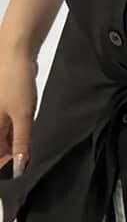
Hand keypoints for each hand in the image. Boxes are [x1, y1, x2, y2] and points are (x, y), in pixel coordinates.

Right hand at [0, 46, 37, 176]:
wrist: (15, 51)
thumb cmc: (14, 79)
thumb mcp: (23, 115)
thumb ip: (20, 142)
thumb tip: (17, 166)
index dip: (5, 164)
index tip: (18, 171)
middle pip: (0, 144)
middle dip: (11, 154)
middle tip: (28, 159)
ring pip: (4, 135)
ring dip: (15, 142)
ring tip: (29, 146)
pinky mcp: (5, 104)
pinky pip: (9, 124)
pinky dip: (18, 130)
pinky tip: (28, 131)